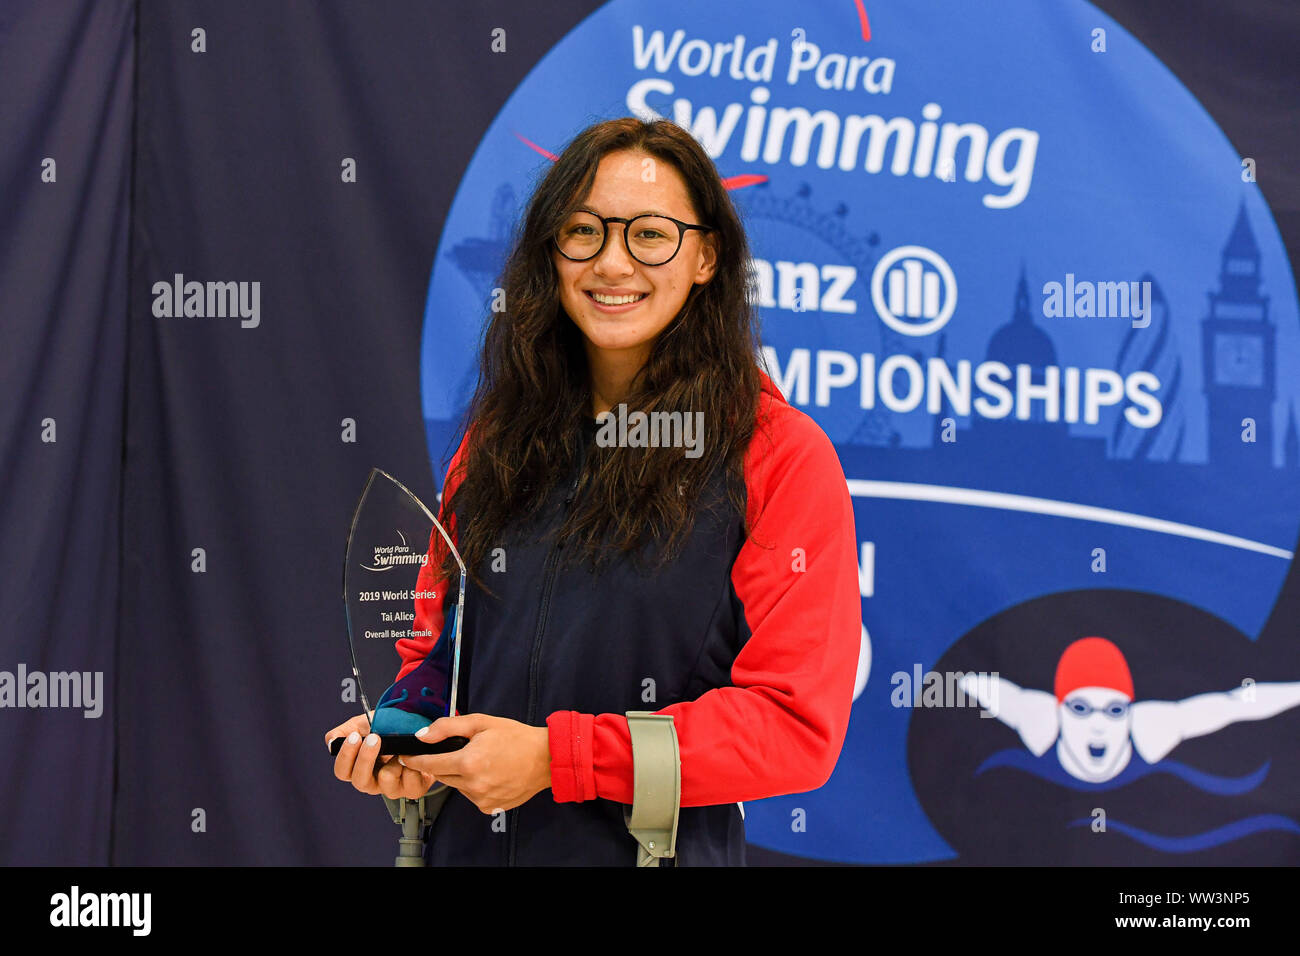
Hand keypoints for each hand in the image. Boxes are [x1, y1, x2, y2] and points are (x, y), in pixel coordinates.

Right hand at [325, 713, 438, 799]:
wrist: (420, 728)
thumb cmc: (392, 730)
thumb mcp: (367, 724)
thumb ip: (346, 730)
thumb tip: (332, 742)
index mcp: (359, 768)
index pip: (343, 771)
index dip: (345, 756)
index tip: (354, 737)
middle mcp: (374, 781)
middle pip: (360, 782)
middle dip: (366, 759)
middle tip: (374, 738)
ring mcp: (393, 787)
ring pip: (386, 783)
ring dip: (392, 762)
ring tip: (398, 748)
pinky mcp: (413, 788)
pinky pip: (410, 785)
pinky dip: (413, 767)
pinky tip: (412, 756)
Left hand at [396, 714, 550, 814]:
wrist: (546, 759)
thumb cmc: (516, 737)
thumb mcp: (481, 723)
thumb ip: (448, 727)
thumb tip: (422, 736)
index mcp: (468, 762)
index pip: (428, 764)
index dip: (415, 759)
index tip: (406, 756)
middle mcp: (472, 785)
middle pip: (441, 775)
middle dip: (442, 763)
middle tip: (457, 750)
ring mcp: (481, 799)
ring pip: (456, 785)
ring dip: (459, 774)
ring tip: (480, 760)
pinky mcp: (489, 807)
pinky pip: (471, 795)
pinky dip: (473, 785)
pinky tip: (489, 773)